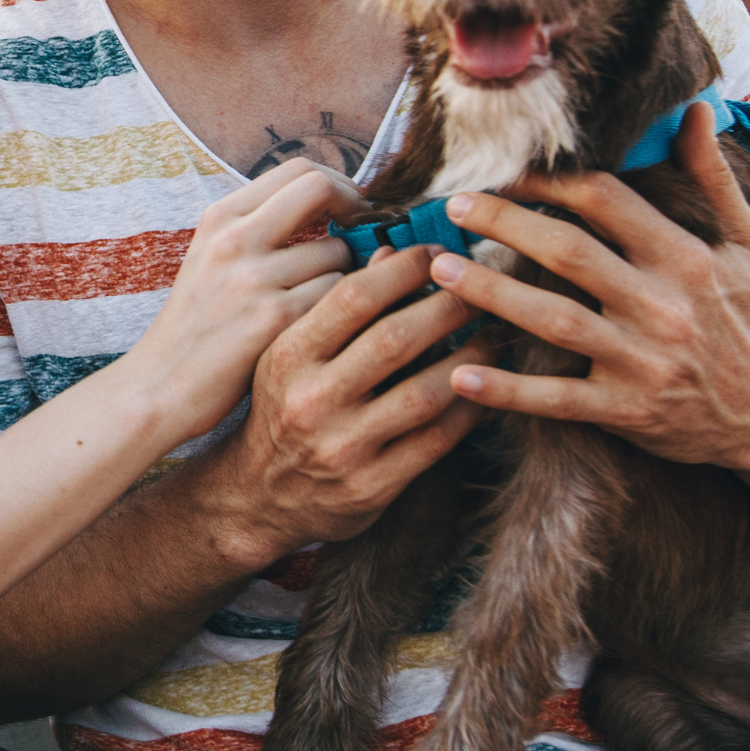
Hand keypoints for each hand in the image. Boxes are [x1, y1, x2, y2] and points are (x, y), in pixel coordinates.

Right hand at [130, 160, 360, 443]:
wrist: (160, 386)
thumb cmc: (197, 325)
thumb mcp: (212, 259)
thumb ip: (259, 227)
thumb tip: (328, 201)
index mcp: (220, 219)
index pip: (298, 169)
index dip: (338, 183)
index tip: (350, 207)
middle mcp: (233, 239)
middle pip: (319, 188)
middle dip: (354, 207)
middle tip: (364, 233)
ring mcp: (251, 278)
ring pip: (337, 251)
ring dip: (344, 275)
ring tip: (323, 302)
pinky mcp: (272, 319)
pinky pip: (336, 295)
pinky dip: (338, 311)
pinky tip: (317, 330)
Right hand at [206, 242, 498, 560]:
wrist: (256, 498)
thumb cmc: (281, 410)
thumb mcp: (290, 354)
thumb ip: (338, 308)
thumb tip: (391, 253)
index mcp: (287, 356)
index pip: (353, 297)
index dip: (404, 268)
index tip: (436, 255)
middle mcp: (312, 400)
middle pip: (395, 340)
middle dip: (449, 307)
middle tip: (481, 291)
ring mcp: (342, 447)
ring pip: (425, 394)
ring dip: (470, 360)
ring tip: (493, 336)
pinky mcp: (371, 487)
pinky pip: (435, 442)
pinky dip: (468, 410)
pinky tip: (484, 388)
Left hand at [429, 104, 749, 484]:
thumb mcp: (744, 244)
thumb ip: (712, 178)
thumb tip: (693, 113)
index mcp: (684, 258)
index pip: (606, 202)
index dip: (549, 181)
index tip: (505, 169)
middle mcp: (662, 306)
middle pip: (569, 254)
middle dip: (506, 224)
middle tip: (455, 205)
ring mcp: (642, 361)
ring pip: (553, 322)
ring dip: (491, 295)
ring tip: (441, 270)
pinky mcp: (628, 412)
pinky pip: (557, 400)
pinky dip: (507, 390)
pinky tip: (460, 374)